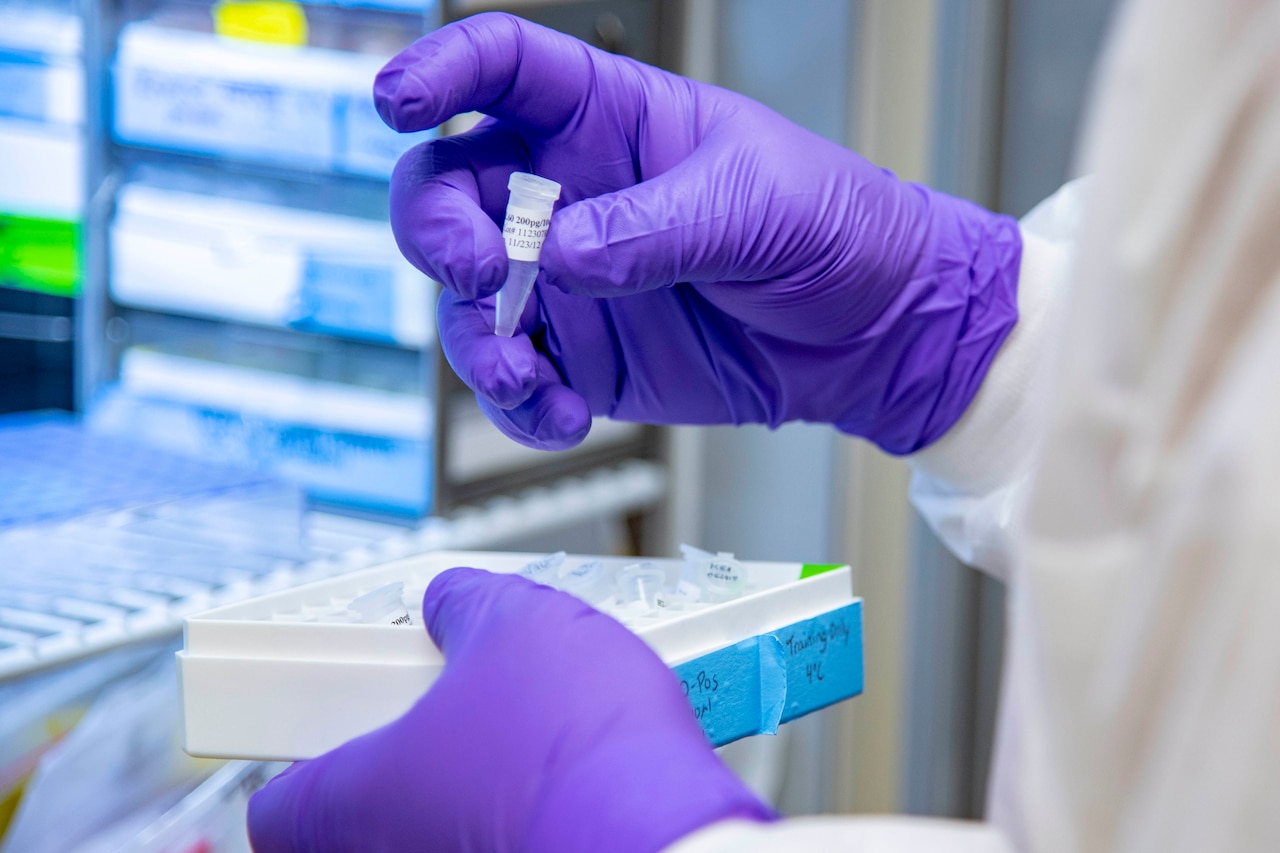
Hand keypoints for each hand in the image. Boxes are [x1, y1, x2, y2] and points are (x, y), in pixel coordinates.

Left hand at [247, 568, 770, 851]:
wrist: (670, 837)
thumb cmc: (575, 750)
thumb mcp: (516, 623)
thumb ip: (464, 605)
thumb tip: (451, 600)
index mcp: (362, 797)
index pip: (279, 811)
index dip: (300, 760)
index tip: (328, 724)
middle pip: (366, 817)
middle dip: (407, 760)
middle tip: (445, 708)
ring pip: (442, 828)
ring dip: (472, 784)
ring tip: (528, 725)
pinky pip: (508, 837)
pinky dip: (528, 809)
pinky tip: (578, 766)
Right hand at [379, 13, 1020, 453]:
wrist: (872, 332)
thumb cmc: (832, 227)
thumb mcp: (754, 202)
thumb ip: (653, 226)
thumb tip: (560, 256)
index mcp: (608, 121)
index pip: (504, 70)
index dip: (440, 72)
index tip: (398, 102)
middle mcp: (568, 196)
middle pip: (448, 191)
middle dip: (435, 229)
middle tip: (478, 270)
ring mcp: (569, 281)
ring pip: (466, 301)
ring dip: (474, 341)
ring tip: (526, 373)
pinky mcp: (584, 356)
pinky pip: (517, 382)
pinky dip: (520, 406)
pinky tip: (562, 413)